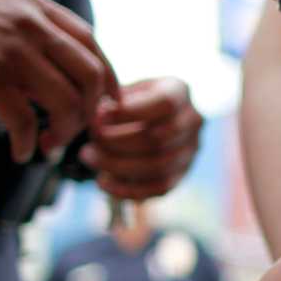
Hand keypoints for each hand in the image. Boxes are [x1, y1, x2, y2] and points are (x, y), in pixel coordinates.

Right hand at [0, 0, 117, 161]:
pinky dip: (29, 144)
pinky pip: (25, 121)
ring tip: (48, 145)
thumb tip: (58, 67)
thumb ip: (28, 29)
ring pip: (66, 101)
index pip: (91, 42)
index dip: (106, 78)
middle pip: (89, 74)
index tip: (105, 105)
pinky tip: (21, 152)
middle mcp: (28, 23)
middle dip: (90, 112)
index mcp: (32, 5)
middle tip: (74, 132)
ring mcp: (8, 50)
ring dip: (64, 133)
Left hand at [78, 76, 202, 199]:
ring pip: (157, 166)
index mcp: (179, 91)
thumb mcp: (124, 90)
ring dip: (117, 166)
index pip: (165, 104)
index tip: (99, 116)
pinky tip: (103, 182)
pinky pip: (159, 188)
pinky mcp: (182, 174)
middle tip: (87, 144)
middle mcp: (193, 121)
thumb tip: (100, 118)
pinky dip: (128, 189)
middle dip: (116, 143)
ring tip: (89, 159)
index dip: (131, 112)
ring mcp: (191, 150)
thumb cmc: (128, 101)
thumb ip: (113, 101)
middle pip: (158, 139)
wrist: (143, 120)